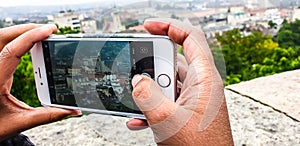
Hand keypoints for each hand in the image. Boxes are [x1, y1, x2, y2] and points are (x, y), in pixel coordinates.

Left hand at [0, 24, 79, 140]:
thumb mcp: (20, 122)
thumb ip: (47, 116)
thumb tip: (72, 111)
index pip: (12, 50)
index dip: (32, 37)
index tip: (49, 31)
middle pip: (4, 37)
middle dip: (27, 30)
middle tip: (49, 30)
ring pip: (2, 40)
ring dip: (22, 34)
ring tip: (42, 34)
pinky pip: (4, 48)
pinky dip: (18, 42)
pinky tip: (30, 45)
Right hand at [126, 18, 232, 144]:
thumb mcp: (167, 120)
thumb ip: (148, 96)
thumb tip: (138, 80)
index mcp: (205, 79)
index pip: (191, 38)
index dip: (169, 26)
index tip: (148, 27)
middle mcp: (201, 86)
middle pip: (174, 61)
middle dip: (152, 69)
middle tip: (140, 78)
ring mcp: (194, 99)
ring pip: (168, 83)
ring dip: (150, 92)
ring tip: (140, 105)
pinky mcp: (187, 112)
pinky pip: (167, 100)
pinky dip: (152, 107)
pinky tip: (139, 120)